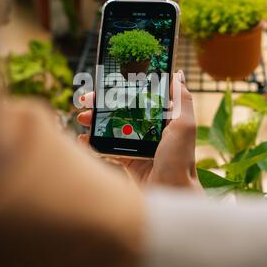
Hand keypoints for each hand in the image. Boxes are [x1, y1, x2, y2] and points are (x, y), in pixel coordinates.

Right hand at [77, 70, 202, 192]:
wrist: (170, 193)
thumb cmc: (180, 160)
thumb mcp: (185, 125)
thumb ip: (182, 99)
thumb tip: (179, 74)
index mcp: (163, 117)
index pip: (139, 95)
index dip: (122, 88)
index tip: (106, 82)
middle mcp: (149, 128)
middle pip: (121, 109)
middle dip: (102, 103)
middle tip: (86, 100)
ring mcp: (136, 144)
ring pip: (111, 126)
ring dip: (94, 120)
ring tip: (82, 118)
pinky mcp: (127, 160)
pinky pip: (107, 147)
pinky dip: (93, 142)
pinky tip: (84, 139)